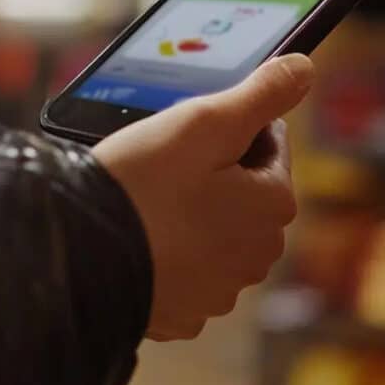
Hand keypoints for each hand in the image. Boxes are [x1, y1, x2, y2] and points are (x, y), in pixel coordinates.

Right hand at [91, 54, 313, 339]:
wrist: (80, 256)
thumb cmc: (143, 185)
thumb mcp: (205, 122)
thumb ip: (261, 94)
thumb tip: (303, 68)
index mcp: (274, 205)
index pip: (270, 148)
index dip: (232, 128)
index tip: (194, 129)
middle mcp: (258, 255)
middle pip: (244, 195)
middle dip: (214, 176)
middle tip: (165, 164)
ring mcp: (220, 291)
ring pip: (214, 237)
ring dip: (192, 218)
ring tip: (148, 201)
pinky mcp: (183, 316)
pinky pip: (183, 275)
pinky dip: (167, 258)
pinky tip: (140, 241)